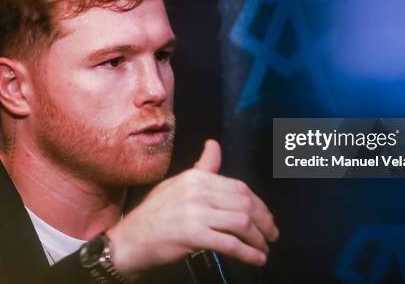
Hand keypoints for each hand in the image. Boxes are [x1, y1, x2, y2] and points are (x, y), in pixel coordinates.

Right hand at [106, 139, 278, 276]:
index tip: (267, 218)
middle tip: (272, 235)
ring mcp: (196, 213)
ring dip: (259, 239)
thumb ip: (202, 168)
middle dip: (264, 222)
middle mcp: (198, 191)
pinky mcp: (194, 235)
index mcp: (197, 178)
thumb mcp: (178, 184)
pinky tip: (256, 259)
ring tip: (264, 249)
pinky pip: (230, 244)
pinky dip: (248, 253)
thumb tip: (214, 144)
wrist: (131, 239)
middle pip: (245, 204)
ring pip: (242, 223)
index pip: (239, 188)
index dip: (259, 204)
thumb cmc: (155, 213)